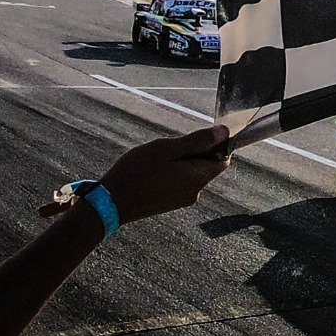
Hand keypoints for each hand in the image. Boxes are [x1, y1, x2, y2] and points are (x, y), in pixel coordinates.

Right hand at [100, 124, 230, 225]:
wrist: (110, 203)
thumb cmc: (137, 172)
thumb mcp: (168, 149)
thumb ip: (198, 141)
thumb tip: (224, 132)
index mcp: (198, 179)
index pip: (222, 158)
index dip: (215, 144)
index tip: (194, 136)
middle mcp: (195, 192)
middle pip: (206, 165)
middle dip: (191, 151)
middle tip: (167, 148)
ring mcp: (182, 199)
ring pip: (190, 172)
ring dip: (178, 160)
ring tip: (155, 159)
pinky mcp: (169, 203)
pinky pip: (178, 181)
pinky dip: (170, 171)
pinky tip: (151, 170)